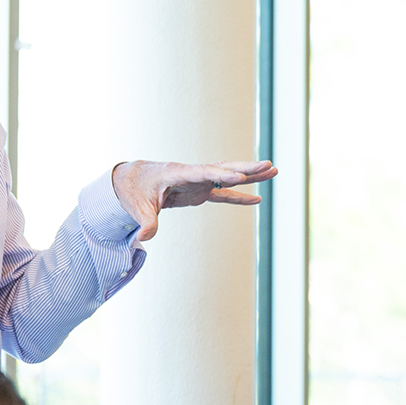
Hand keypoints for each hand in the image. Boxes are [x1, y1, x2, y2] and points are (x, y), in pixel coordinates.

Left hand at [111, 160, 277, 241]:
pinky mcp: (200, 192)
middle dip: (246, 168)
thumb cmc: (133, 190)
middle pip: (223, 169)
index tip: (239, 177)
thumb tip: (144, 239)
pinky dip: (240, 196)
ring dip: (250, 176)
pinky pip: (224, 194)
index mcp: (178, 173)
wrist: (131, 181)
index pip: (203, 173)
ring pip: (228, 177)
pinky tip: (257, 199)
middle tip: (269, 165)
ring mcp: (198, 183)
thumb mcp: (136, 207)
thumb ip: (145, 222)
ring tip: (274, 171)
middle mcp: (193, 175)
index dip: (221, 174)